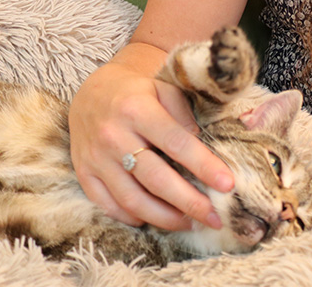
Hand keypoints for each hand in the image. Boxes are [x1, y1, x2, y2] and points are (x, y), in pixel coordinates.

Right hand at [68, 48, 233, 230]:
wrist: (91, 93)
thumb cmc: (137, 92)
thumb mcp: (163, 88)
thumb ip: (184, 114)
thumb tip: (201, 146)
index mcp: (137, 110)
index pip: (176, 143)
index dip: (203, 166)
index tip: (227, 185)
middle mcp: (114, 136)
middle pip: (155, 179)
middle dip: (188, 202)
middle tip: (214, 216)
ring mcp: (96, 158)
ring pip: (132, 199)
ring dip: (164, 217)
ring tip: (189, 222)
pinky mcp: (84, 173)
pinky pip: (108, 205)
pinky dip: (133, 217)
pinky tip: (154, 219)